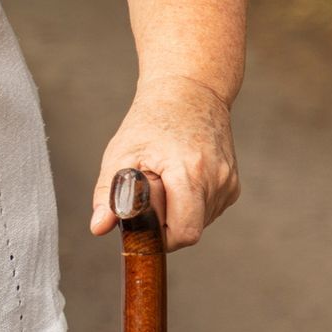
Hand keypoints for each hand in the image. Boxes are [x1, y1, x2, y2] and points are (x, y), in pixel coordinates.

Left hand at [89, 75, 240, 249]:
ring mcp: (228, 183)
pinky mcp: (233, 184)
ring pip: (200, 221)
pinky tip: (179, 179)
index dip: (160, 238)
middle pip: (190, 229)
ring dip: (178, 211)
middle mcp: (216, 180)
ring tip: (165, 179)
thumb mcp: (120, 154)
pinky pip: (208, 210)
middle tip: (149, 195)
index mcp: (190, 173)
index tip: (142, 224)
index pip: (184, 233)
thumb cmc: (150, 123)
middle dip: (165, 223)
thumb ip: (108, 194)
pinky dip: (190, 204)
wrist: (189, 93)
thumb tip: (98, 227)